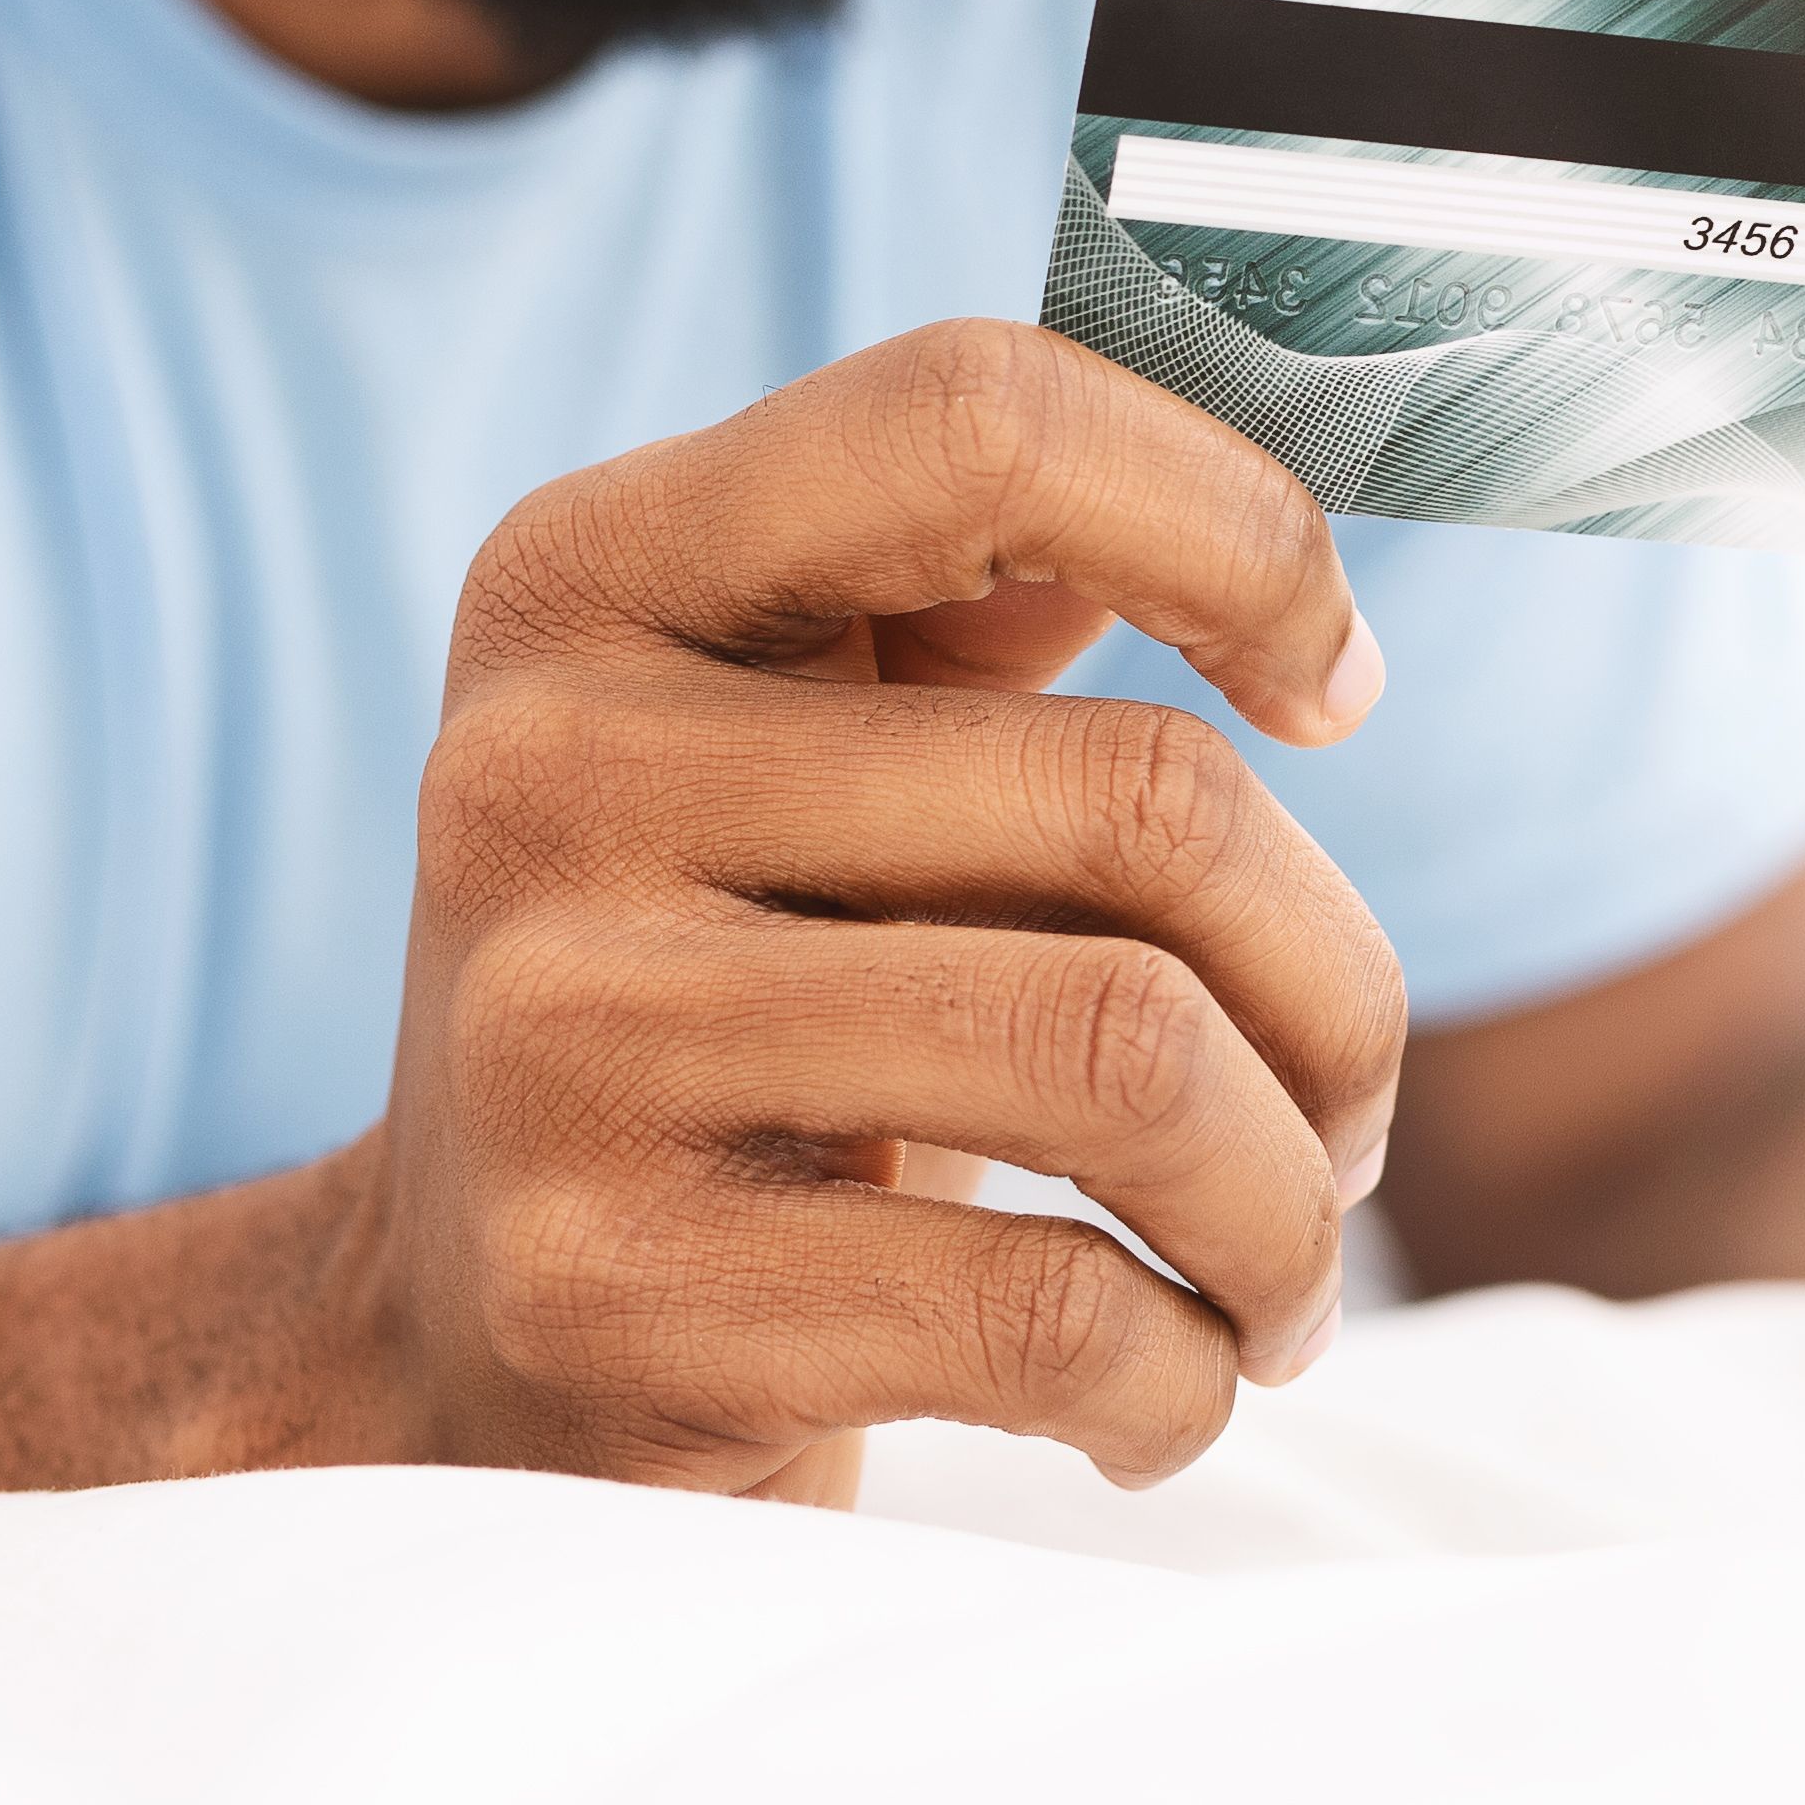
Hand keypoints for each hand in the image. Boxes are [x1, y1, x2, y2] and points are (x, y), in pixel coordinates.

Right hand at [335, 322, 1404, 1503]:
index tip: (1338, 686)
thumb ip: (990, 588)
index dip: (1239, 535)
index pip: (977, 417)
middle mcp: (543, 772)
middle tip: (1350, 1112)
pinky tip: (1160, 1386)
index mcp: (599, 573)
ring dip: (1291, 1207)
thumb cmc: (744, 1000)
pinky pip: (1048, 1316)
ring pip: (1131, 1059)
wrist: (455, 1345)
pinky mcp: (605, 1292)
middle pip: (1146, 801)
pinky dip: (1184, 1375)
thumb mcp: (802, 746)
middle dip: (1339, 995)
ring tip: (1281, 1273)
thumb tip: (1310, 578)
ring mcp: (558, 1034)